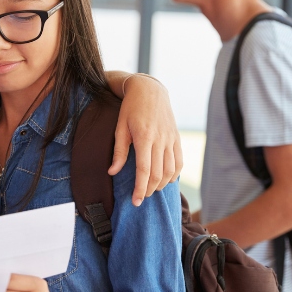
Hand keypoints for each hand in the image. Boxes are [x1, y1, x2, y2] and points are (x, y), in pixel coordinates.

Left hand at [109, 74, 183, 205]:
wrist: (149, 89)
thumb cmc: (131, 108)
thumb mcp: (120, 127)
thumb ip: (119, 151)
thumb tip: (112, 172)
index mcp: (144, 137)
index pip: (144, 170)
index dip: (140, 189)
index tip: (135, 201)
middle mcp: (160, 139)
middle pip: (158, 174)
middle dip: (149, 190)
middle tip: (141, 197)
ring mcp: (171, 139)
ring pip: (170, 170)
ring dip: (161, 184)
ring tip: (151, 189)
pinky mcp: (177, 137)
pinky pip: (179, 161)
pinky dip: (175, 174)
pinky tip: (167, 180)